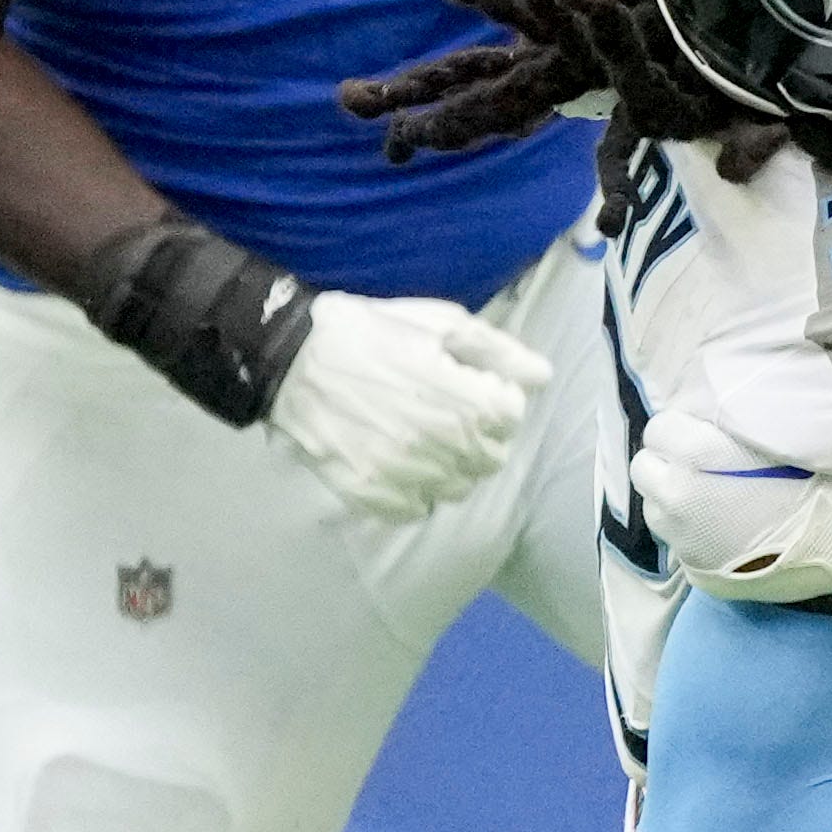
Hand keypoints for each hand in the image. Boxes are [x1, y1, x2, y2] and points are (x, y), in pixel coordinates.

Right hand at [261, 294, 551, 521]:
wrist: (289, 360)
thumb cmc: (367, 332)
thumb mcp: (437, 322)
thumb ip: (497, 351)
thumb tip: (542, 376)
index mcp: (465, 403)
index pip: (512, 417)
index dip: (496, 396)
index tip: (471, 382)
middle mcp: (442, 447)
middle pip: (492, 458)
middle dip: (481, 433)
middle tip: (448, 409)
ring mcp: (406, 476)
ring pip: (457, 488)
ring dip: (451, 465)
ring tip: (423, 435)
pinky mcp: (372, 495)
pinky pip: (416, 509)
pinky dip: (415, 490)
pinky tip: (398, 461)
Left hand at [636, 409, 831, 600]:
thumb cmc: (811, 481)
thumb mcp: (769, 434)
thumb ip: (725, 423)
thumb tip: (702, 416)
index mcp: (694, 454)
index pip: (658, 428)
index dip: (680, 430)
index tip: (702, 436)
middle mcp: (675, 495)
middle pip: (644, 467)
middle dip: (666, 463)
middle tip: (701, 466)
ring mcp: (679, 536)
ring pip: (654, 505)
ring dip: (672, 498)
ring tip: (709, 499)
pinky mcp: (690, 566)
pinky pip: (673, 538)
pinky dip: (687, 530)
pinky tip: (718, 528)